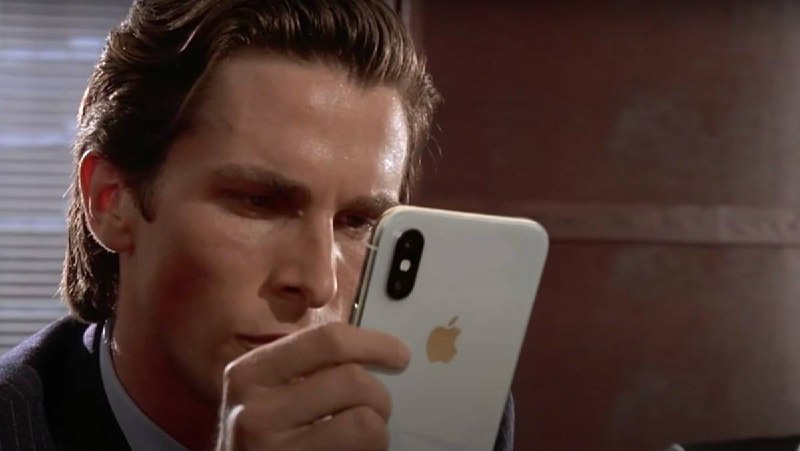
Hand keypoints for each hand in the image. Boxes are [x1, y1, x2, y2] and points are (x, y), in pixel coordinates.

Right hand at [216, 322, 409, 450]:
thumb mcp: (270, 392)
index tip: (399, 354)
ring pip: (364, 421)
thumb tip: (376, 351)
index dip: (374, 343)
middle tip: (378, 408)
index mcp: (251, 372)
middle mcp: (255, 409)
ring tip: (365, 436)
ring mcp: (272, 447)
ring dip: (378, 429)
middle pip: (352, 380)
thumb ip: (309, 367)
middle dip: (380, 396)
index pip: (327, 340)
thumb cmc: (265, 435)